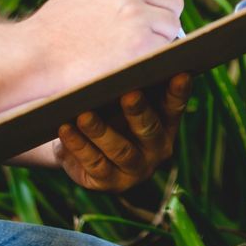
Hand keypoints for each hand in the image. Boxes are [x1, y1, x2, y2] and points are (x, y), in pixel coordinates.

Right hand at [20, 0, 183, 84]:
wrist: (37, 54)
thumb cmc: (59, 25)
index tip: (159, 3)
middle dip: (163, 16)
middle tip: (141, 31)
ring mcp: (136, 14)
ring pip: (172, 24)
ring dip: (158, 38)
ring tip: (126, 45)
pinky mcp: (141, 43)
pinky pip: (165, 47)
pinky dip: (151, 55)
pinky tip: (126, 57)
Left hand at [54, 73, 192, 191]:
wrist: (81, 143)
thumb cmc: (107, 109)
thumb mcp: (120, 96)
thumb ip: (129, 84)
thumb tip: (125, 62)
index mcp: (166, 123)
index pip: (175, 106)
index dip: (178, 91)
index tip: (179, 73)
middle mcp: (157, 149)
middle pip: (149, 130)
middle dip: (138, 111)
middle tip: (129, 94)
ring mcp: (135, 170)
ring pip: (120, 150)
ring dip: (101, 132)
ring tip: (84, 114)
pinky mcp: (109, 183)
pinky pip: (94, 164)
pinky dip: (79, 146)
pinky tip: (66, 129)